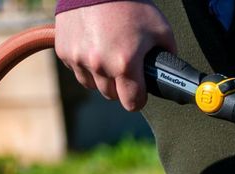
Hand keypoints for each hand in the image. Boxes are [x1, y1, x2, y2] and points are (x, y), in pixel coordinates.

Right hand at [54, 1, 174, 112]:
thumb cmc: (131, 5)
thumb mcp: (161, 31)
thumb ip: (167, 56)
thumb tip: (171, 73)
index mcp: (125, 64)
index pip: (132, 103)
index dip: (138, 98)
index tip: (139, 93)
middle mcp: (99, 65)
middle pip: (111, 95)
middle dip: (120, 87)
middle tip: (125, 71)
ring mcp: (78, 58)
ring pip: (92, 84)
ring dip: (101, 78)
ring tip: (108, 58)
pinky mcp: (63, 50)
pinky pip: (76, 69)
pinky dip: (84, 64)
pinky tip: (93, 49)